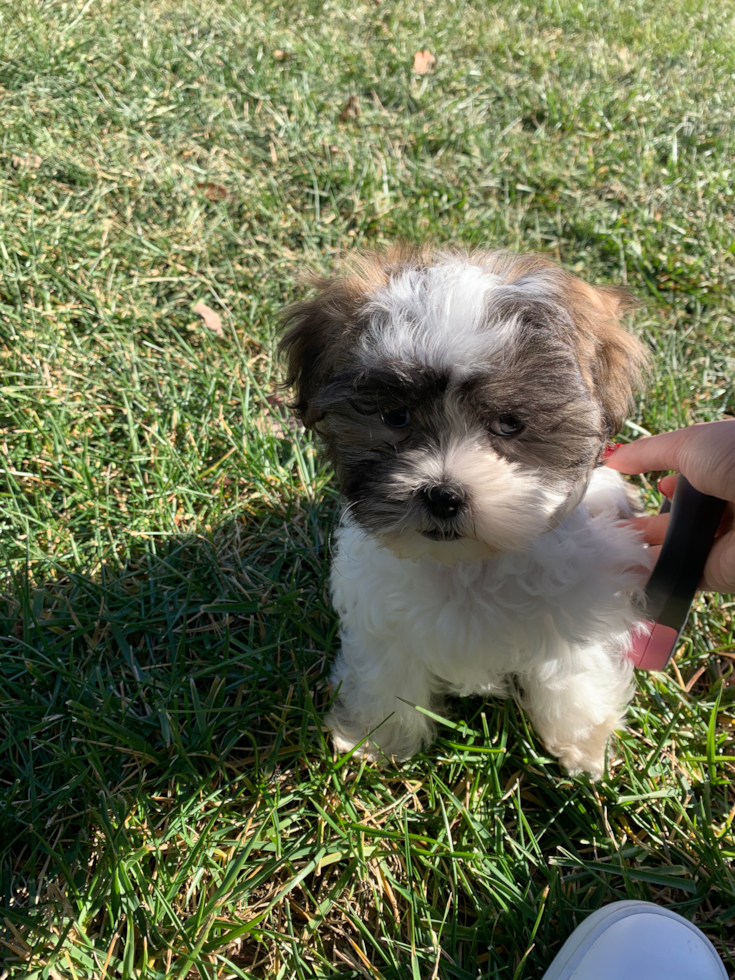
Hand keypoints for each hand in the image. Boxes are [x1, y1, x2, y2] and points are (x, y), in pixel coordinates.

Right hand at [605, 420, 734, 591]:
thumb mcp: (690, 443)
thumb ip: (649, 453)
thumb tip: (614, 459)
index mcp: (724, 473)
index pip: (688, 483)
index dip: (663, 483)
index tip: (631, 485)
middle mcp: (723, 508)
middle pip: (676, 519)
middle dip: (644, 521)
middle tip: (607, 523)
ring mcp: (718, 542)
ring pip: (672, 548)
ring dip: (640, 548)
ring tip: (602, 544)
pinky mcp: (713, 573)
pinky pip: (676, 574)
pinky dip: (649, 574)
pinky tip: (617, 568)